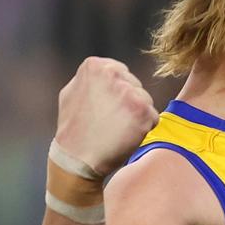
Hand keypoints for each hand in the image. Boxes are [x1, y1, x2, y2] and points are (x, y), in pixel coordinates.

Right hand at [55, 57, 158, 175]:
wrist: (77, 159)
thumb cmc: (73, 128)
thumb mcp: (72, 92)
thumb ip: (92, 77)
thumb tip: (105, 68)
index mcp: (95, 66)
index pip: (121, 73)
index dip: (115, 94)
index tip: (102, 108)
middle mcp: (113, 73)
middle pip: (135, 86)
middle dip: (127, 103)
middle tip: (108, 121)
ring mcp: (129, 92)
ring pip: (145, 101)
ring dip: (136, 116)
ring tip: (115, 128)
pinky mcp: (143, 111)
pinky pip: (153, 117)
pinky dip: (144, 128)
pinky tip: (124, 136)